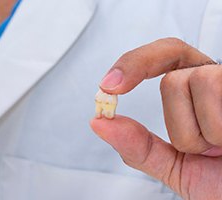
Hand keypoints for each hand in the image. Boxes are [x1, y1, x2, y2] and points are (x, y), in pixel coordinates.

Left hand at [90, 38, 221, 199]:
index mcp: (195, 91)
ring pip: (196, 83)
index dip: (133, 65)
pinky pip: (219, 94)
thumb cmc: (221, 181)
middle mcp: (215, 82)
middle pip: (173, 79)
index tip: (109, 85)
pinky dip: (220, 131)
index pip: (161, 56)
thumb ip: (137, 146)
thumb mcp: (174, 165)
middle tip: (204, 146)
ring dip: (204, 132)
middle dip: (180, 123)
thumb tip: (100, 123)